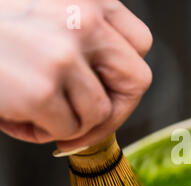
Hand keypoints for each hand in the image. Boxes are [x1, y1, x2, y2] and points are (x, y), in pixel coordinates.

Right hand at [0, 0, 151, 151]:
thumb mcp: (46, 15)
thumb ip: (84, 41)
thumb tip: (109, 91)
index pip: (140, 43)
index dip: (126, 75)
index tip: (109, 92)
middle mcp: (84, 19)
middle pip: (137, 80)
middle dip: (117, 110)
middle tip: (91, 123)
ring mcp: (64, 54)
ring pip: (100, 113)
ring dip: (71, 123)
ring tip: (34, 110)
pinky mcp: (42, 89)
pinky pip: (68, 131)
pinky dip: (44, 133)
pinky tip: (16, 115)